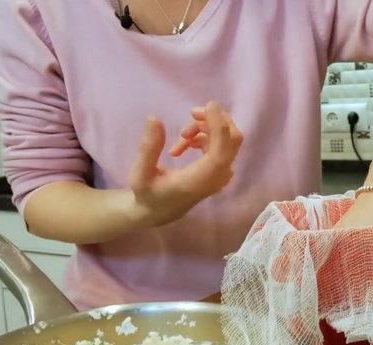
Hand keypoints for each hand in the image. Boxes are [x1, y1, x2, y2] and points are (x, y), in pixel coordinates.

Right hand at [127, 101, 242, 226]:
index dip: (219, 126)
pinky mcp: (219, 169)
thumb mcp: (139, 174)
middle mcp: (217, 177)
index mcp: (200, 180)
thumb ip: (148, 148)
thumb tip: (154, 118)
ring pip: (226, 138)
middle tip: (191, 113)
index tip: (209, 105)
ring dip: (205, 129)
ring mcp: (221, 173)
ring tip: (180, 137)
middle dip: (214, 120)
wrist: (160, 210)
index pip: (221, 152)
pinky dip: (205, 136)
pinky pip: (221, 144)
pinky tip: (185, 144)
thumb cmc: (148, 193)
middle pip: (232, 140)